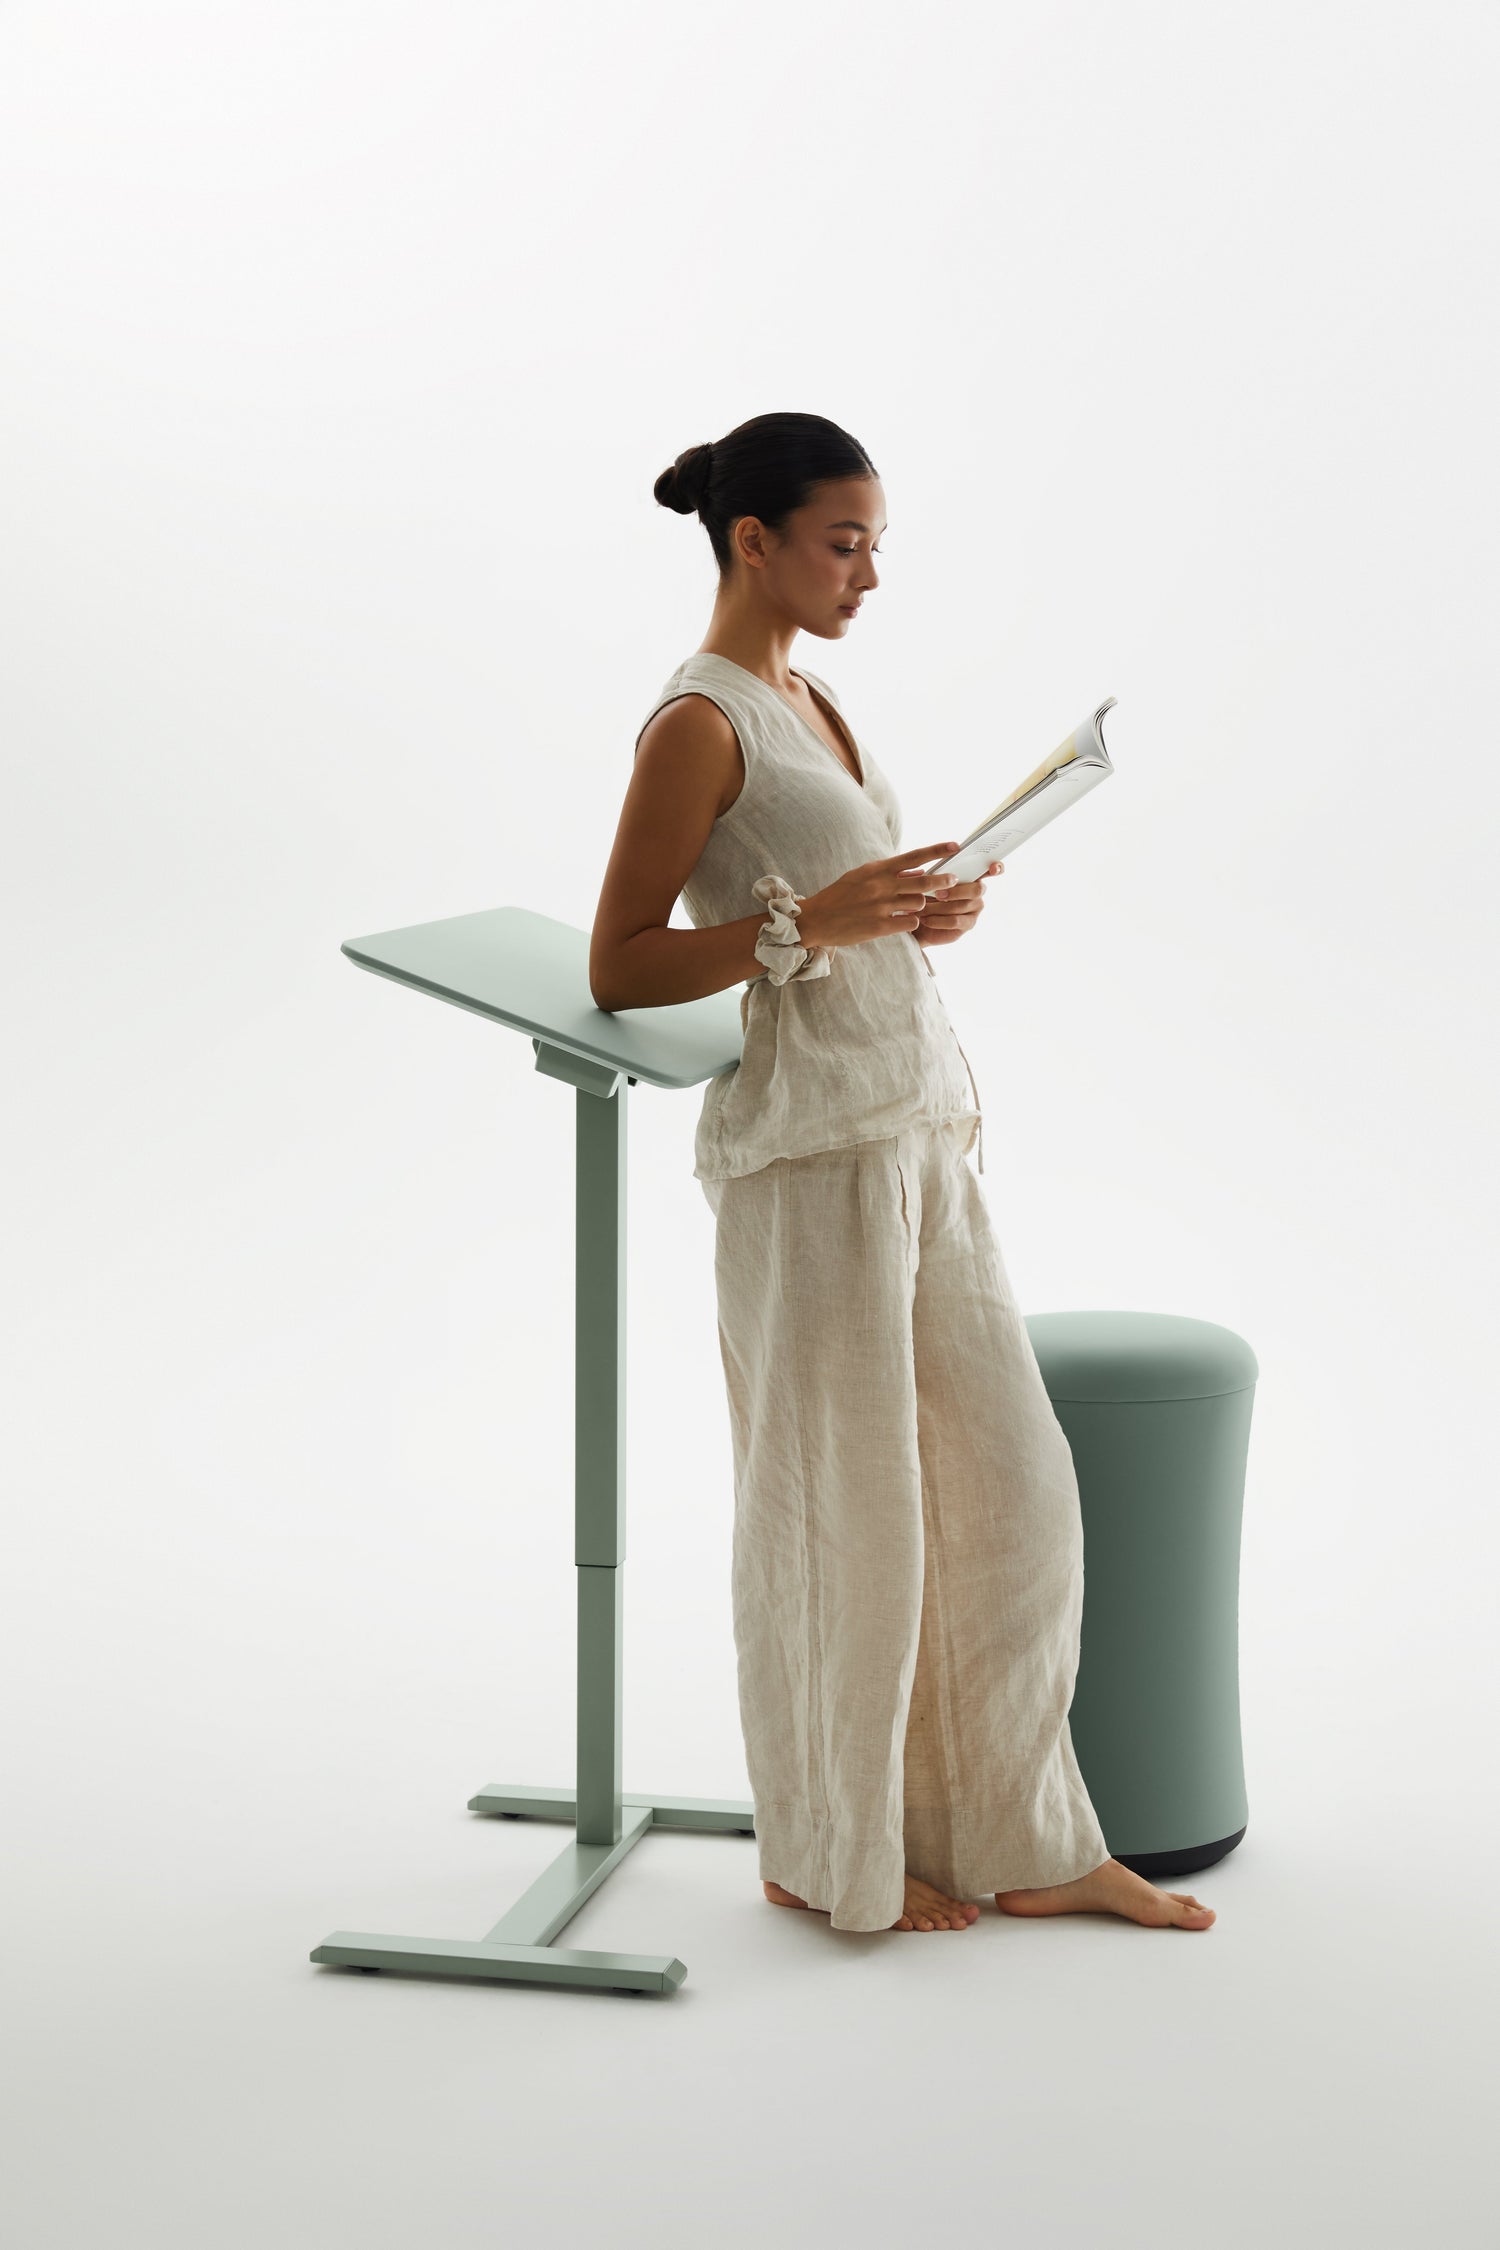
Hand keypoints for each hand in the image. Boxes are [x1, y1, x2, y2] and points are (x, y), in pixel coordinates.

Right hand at [796, 841, 963, 951]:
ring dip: (922, 905)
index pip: (914, 856)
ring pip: (918, 902)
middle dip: (943, 880)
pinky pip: (909, 922)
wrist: (815, 919)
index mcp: (877, 869)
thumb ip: (888, 873)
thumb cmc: (839, 896)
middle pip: (923, 881)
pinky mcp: (879, 926)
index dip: (937, 850)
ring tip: (915, 906)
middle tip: (954, 880)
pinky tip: (904, 922)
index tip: (955, 846)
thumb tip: (916, 869)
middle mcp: (881, 886)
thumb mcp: (861, 876)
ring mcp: (881, 907)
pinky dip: (911, 921)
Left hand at [914, 860, 1003, 947]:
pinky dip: (937, 920)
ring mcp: (975, 909)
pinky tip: (925, 919)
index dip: (996, 868)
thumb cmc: (924, 894)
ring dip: (939, 907)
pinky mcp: (968, 924)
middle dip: (956, 891)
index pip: (992, 869)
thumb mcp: (929, 881)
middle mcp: (977, 891)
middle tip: (937, 894)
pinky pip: (955, 921)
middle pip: (976, 890)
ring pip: (961, 906)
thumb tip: (940, 873)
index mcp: (971, 875)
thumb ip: (939, 874)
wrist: (917, 919)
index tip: (993, 868)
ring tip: (921, 908)